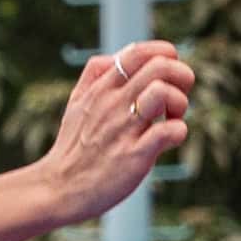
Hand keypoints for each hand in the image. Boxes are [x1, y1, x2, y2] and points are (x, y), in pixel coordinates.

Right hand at [33, 40, 192, 223]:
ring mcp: (124, 129)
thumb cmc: (72, 148)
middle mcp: (112, 103)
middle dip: (182, 77)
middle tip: (176, 99)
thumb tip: (116, 56)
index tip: (168, 74)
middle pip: (160, 66)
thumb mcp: (76, 103)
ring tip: (172, 119)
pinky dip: (178, 132)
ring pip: (164, 93)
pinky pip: (169, 132)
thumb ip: (93, 76)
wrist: (58, 189)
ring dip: (180, 103)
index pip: (138, 51)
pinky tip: (169, 141)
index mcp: (101, 88)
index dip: (164, 54)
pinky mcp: (134, 155)